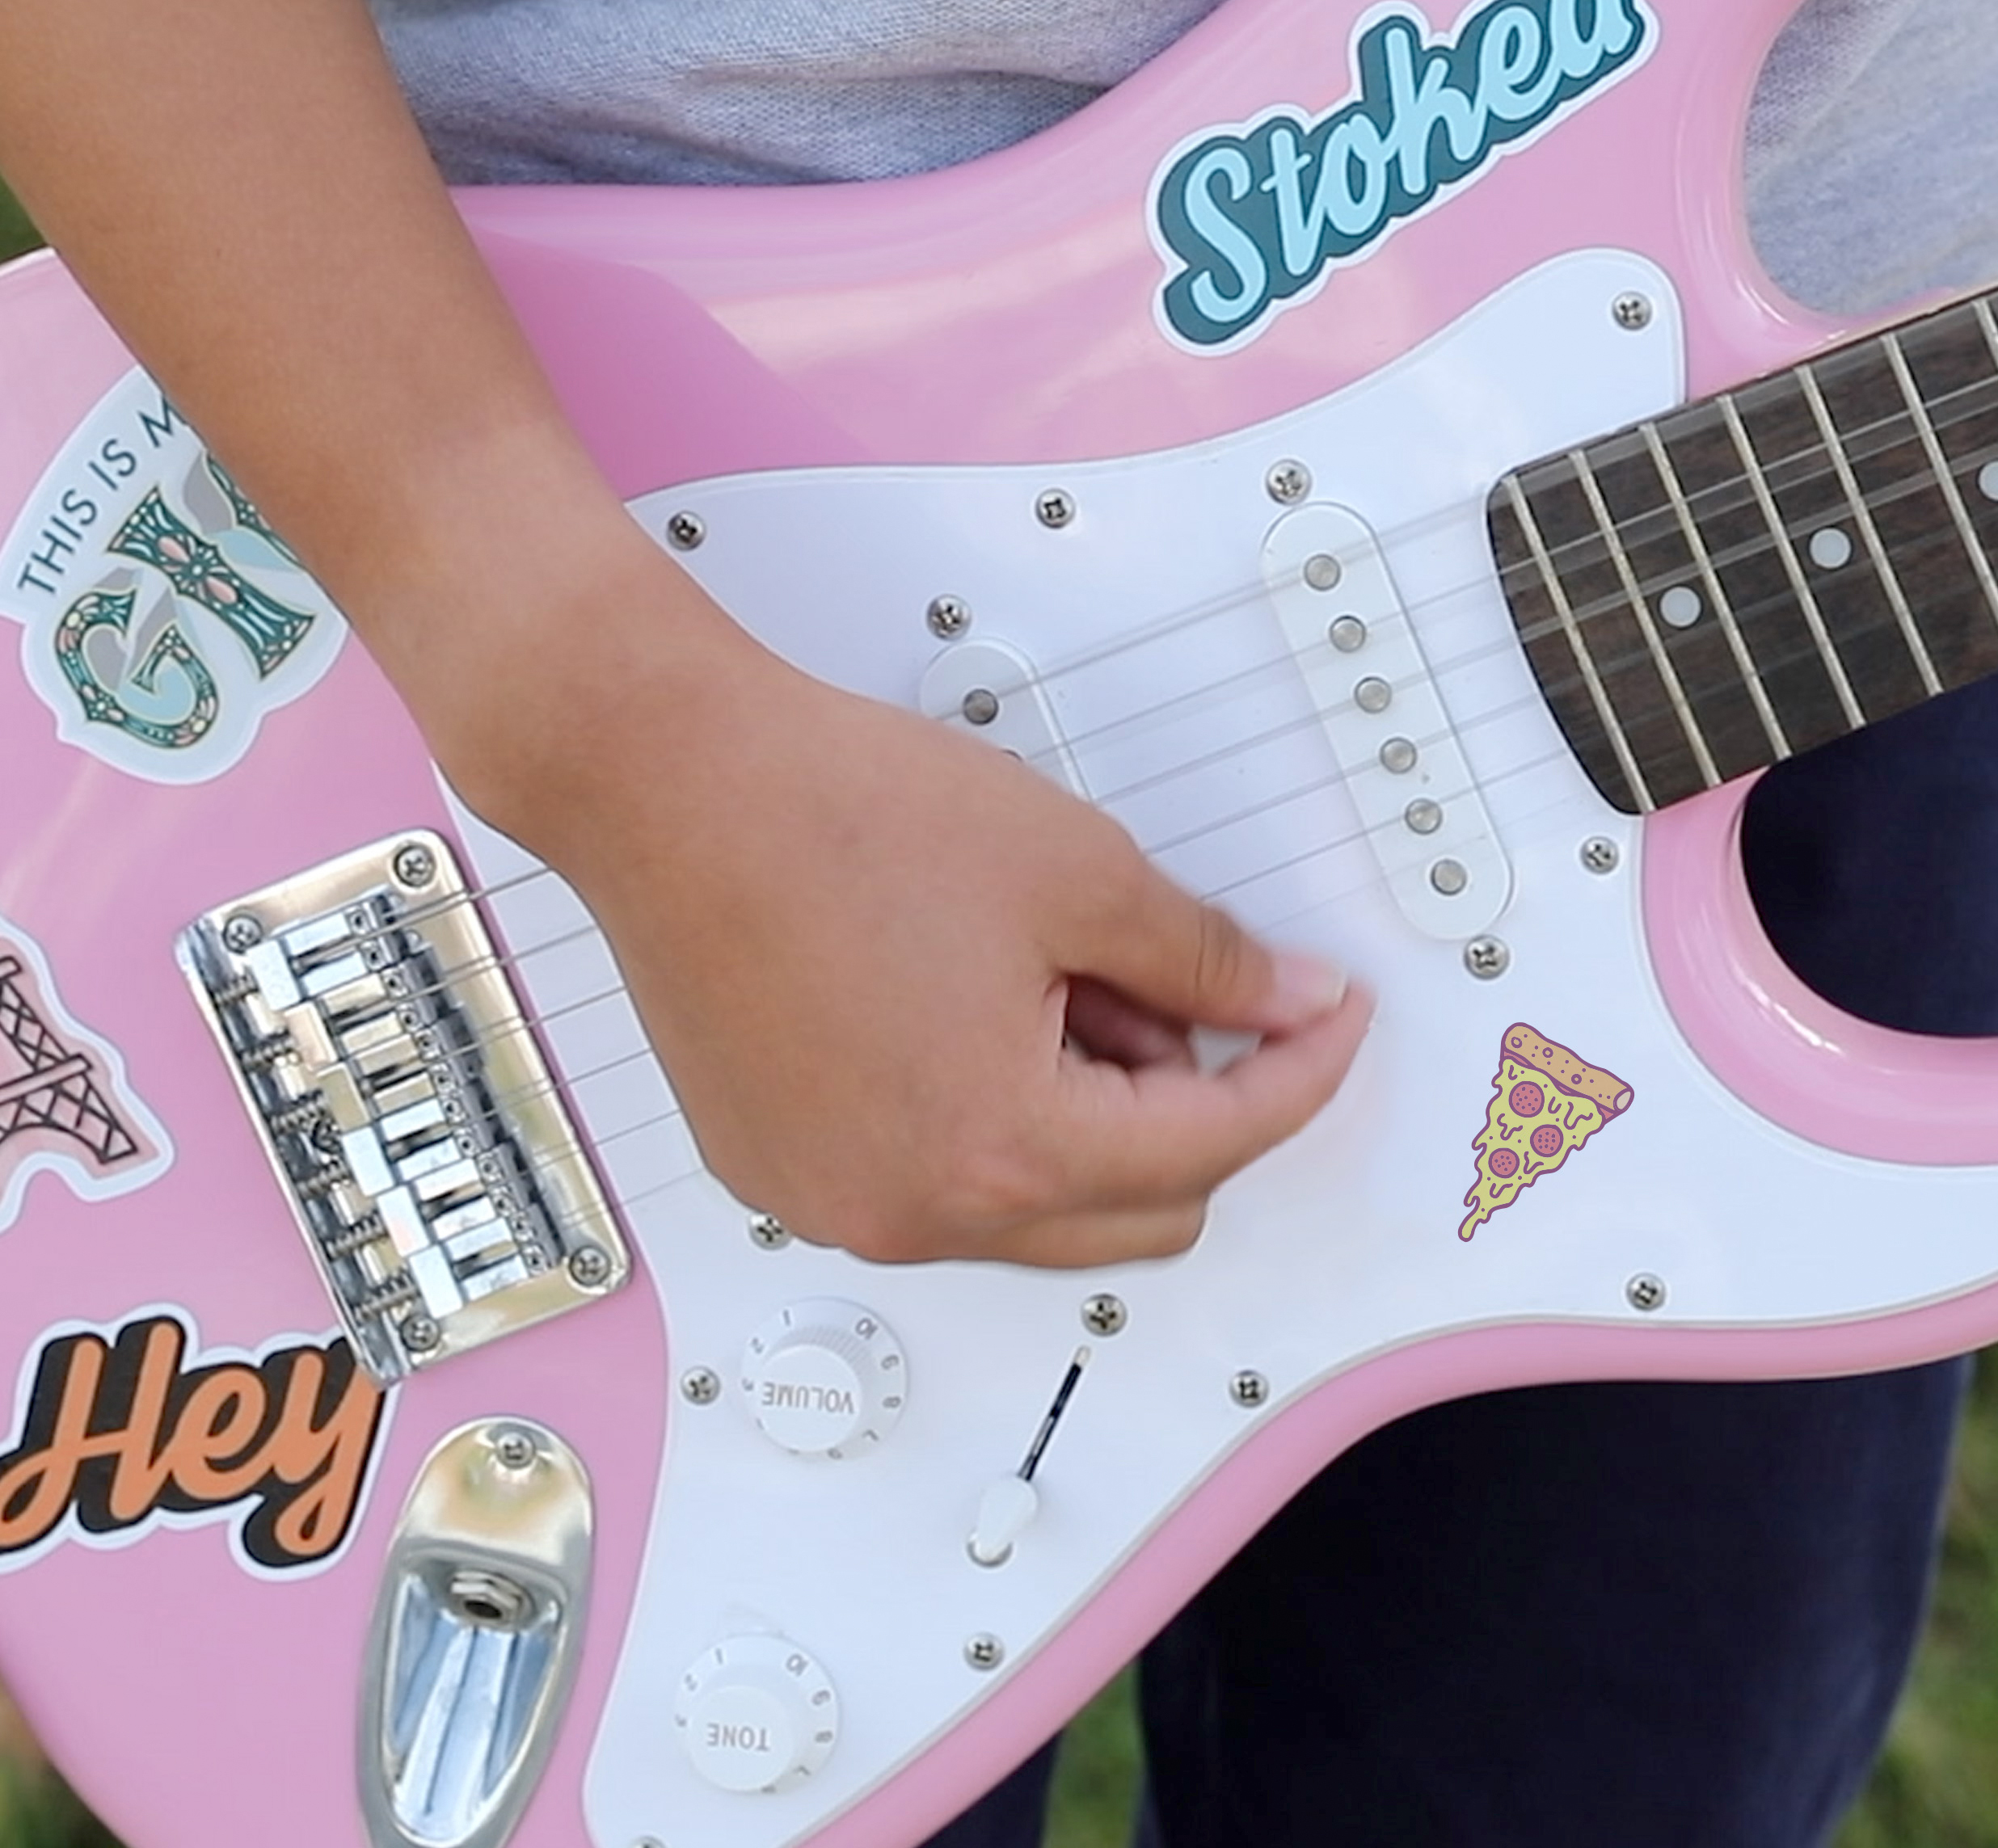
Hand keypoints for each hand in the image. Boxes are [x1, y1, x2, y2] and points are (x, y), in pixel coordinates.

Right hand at [450, 568, 1371, 1268]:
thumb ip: (1205, 958)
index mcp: (1001, 1154)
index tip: (1329, 1016)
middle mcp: (912, 1214)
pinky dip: (986, 1115)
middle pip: (1130, 1212)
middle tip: (1191, 989)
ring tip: (1064, 972)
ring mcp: (832, 1203)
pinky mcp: (777, 1166)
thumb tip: (1286, 1003)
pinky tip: (974, 999)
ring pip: (1029, 1203)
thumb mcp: (1075, 870)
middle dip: (1191, 1108)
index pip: (1211, 1148)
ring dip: (1085, 1112)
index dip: (1295, 1072)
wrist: (667, 782)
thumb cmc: (844, 814)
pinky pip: (930, 1179)